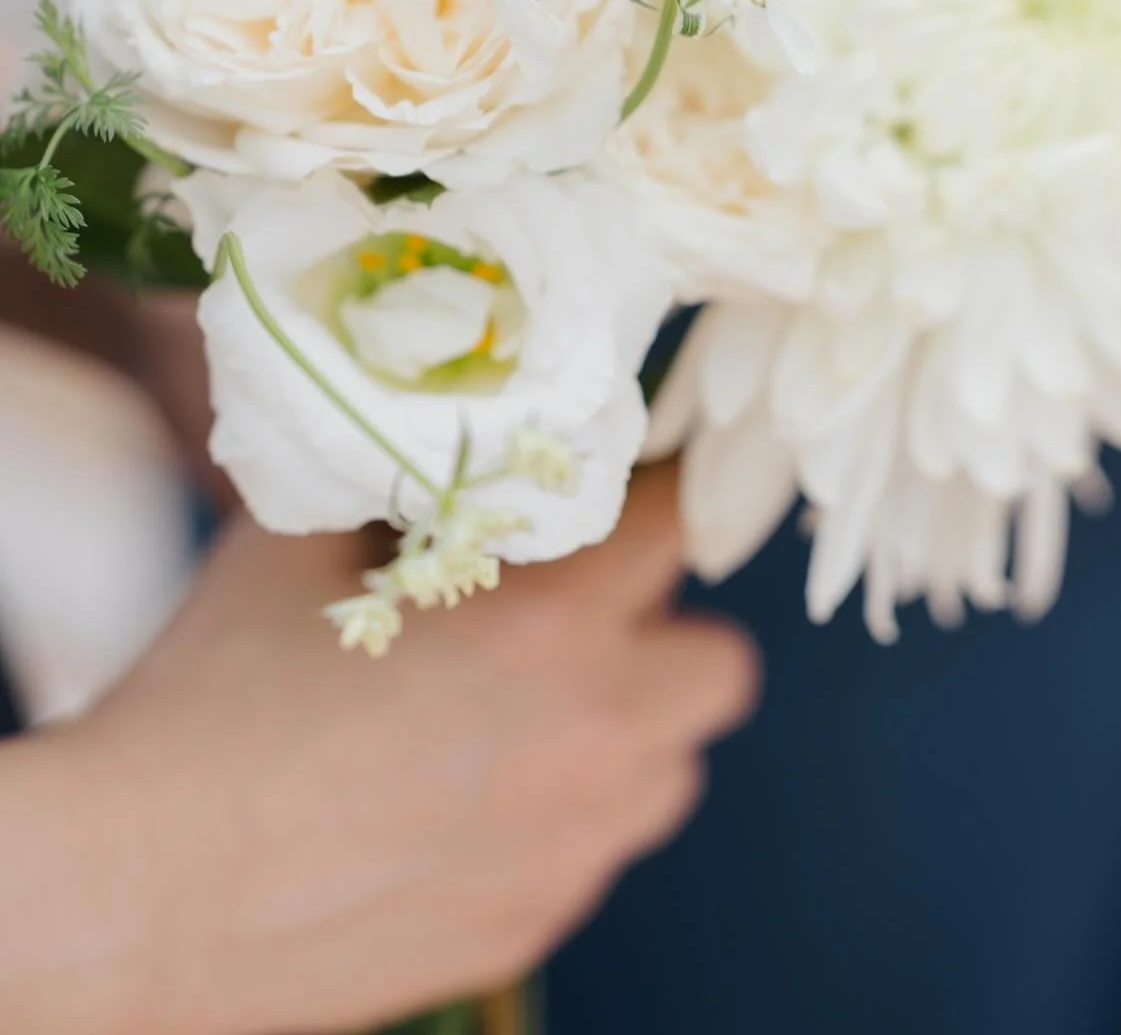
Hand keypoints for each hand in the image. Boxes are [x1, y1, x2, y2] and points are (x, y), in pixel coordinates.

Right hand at [0, 464, 758, 1034]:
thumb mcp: (308, 541)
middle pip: (721, 666)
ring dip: (627, 730)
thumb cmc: (217, 700)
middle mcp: (592, 738)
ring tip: (525, 714)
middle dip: (665, 628)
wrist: (144, 888)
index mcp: (554, 625)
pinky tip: (465, 802)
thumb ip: (408, 488)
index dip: (652, 496)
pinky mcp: (531, 924)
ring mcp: (570, 848)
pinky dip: (563, 818)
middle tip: (583, 616)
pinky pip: (596, 854)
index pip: (678, 524)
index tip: (622, 494)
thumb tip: (451, 450)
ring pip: (670, 772)